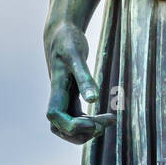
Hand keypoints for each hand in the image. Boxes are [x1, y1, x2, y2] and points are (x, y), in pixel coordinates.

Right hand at [45, 20, 114, 144]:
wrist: (61, 32)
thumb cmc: (68, 41)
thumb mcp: (77, 56)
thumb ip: (84, 78)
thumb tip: (93, 100)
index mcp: (56, 89)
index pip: (55, 117)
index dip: (71, 126)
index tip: (94, 123)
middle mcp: (58, 97)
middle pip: (61, 128)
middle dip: (82, 132)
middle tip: (106, 121)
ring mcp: (64, 98)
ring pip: (69, 126)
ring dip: (88, 130)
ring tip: (109, 120)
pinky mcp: (71, 96)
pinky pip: (78, 118)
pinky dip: (91, 122)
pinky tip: (107, 116)